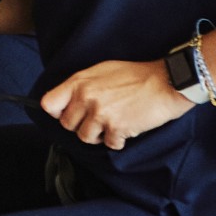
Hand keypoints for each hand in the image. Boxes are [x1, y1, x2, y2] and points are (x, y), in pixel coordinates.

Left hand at [40, 60, 192, 150]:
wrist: (166, 82)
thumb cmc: (136, 75)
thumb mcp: (102, 70)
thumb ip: (82, 85)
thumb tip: (69, 99)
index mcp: (79, 82)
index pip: (49, 103)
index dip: (57, 112)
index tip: (68, 113)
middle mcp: (86, 98)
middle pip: (67, 124)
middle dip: (80, 125)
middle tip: (96, 121)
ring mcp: (100, 114)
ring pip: (85, 137)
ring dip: (98, 135)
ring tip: (111, 125)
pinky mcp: (117, 128)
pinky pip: (109, 144)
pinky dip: (118, 141)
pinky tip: (126, 129)